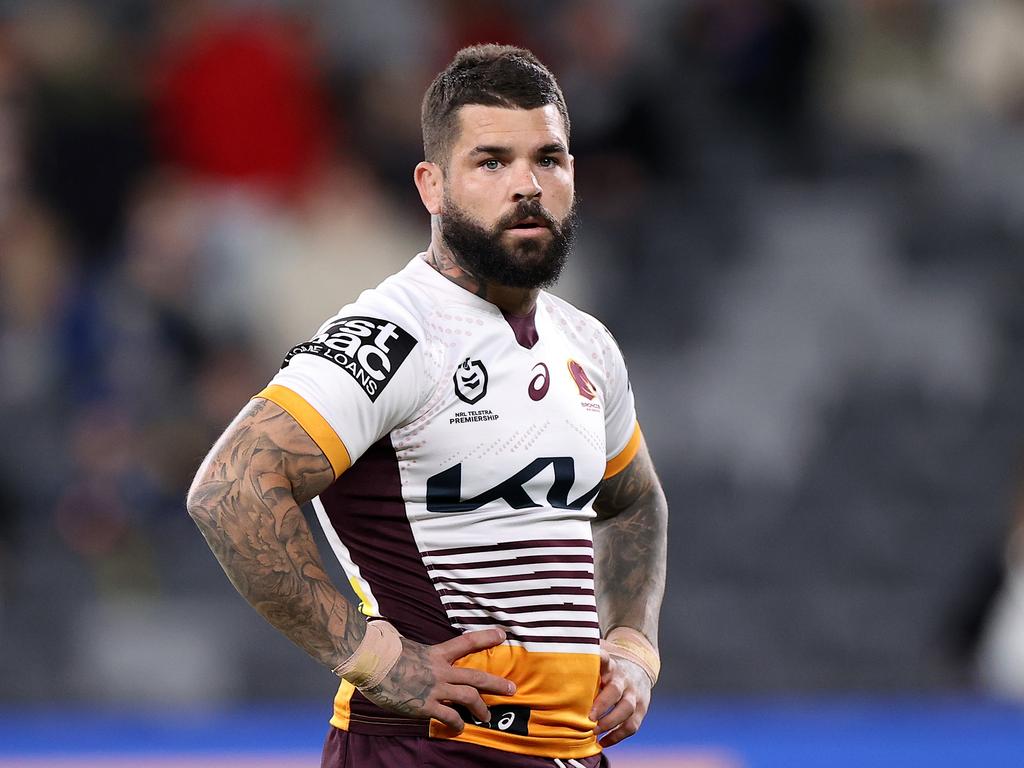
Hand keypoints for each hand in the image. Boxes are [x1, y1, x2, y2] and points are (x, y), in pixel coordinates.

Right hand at [360, 628, 515, 732]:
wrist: (371, 662)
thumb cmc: (382, 651)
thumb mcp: (403, 644)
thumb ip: (414, 648)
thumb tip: (401, 637)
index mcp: (436, 653)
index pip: (467, 642)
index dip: (486, 638)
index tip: (502, 634)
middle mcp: (441, 670)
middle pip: (476, 676)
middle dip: (496, 684)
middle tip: (512, 689)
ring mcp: (435, 688)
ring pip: (468, 698)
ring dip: (481, 709)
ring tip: (487, 716)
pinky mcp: (425, 705)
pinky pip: (448, 717)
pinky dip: (456, 724)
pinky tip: (459, 728)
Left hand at [589, 646, 651, 746]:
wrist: (638, 672)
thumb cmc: (608, 675)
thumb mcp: (599, 666)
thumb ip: (584, 671)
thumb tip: (554, 678)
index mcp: (610, 667)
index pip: (604, 660)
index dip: (597, 661)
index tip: (587, 666)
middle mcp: (623, 679)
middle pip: (615, 690)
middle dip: (602, 704)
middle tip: (588, 717)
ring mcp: (634, 694)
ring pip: (627, 708)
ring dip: (610, 722)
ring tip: (594, 732)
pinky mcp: (641, 710)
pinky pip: (632, 725)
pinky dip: (617, 736)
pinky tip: (603, 742)